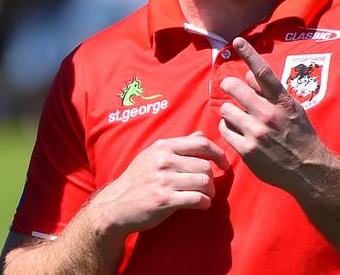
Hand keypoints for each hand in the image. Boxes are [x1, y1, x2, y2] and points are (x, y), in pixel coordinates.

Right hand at [88, 131, 226, 236]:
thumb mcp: (152, 156)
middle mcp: (164, 160)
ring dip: (210, 192)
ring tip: (205, 197)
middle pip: (205, 165)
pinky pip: (197, 199)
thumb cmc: (137, 181)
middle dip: (212, 179)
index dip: (218, 153)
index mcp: (162, 147)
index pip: (201, 143)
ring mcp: (164, 180)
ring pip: (204, 182)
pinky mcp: (165, 199)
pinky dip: (204, 204)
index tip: (224, 164)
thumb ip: (177, 146)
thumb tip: (201, 135)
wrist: (116, 205)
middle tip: (209, 188)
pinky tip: (201, 205)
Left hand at [218, 37, 332, 194]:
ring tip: (238, 117)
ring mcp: (257, 133)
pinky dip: (228, 128)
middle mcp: (269, 115)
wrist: (309, 170)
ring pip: (226, 109)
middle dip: (229, 86)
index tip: (237, 41)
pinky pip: (224, 130)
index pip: (263, 73)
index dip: (249, 54)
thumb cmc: (300, 136)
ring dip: (229, 111)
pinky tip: (238, 132)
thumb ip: (269, 92)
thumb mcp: (291, 110)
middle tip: (230, 88)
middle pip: (234, 87)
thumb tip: (249, 72)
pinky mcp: (247, 150)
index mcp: (282, 102)